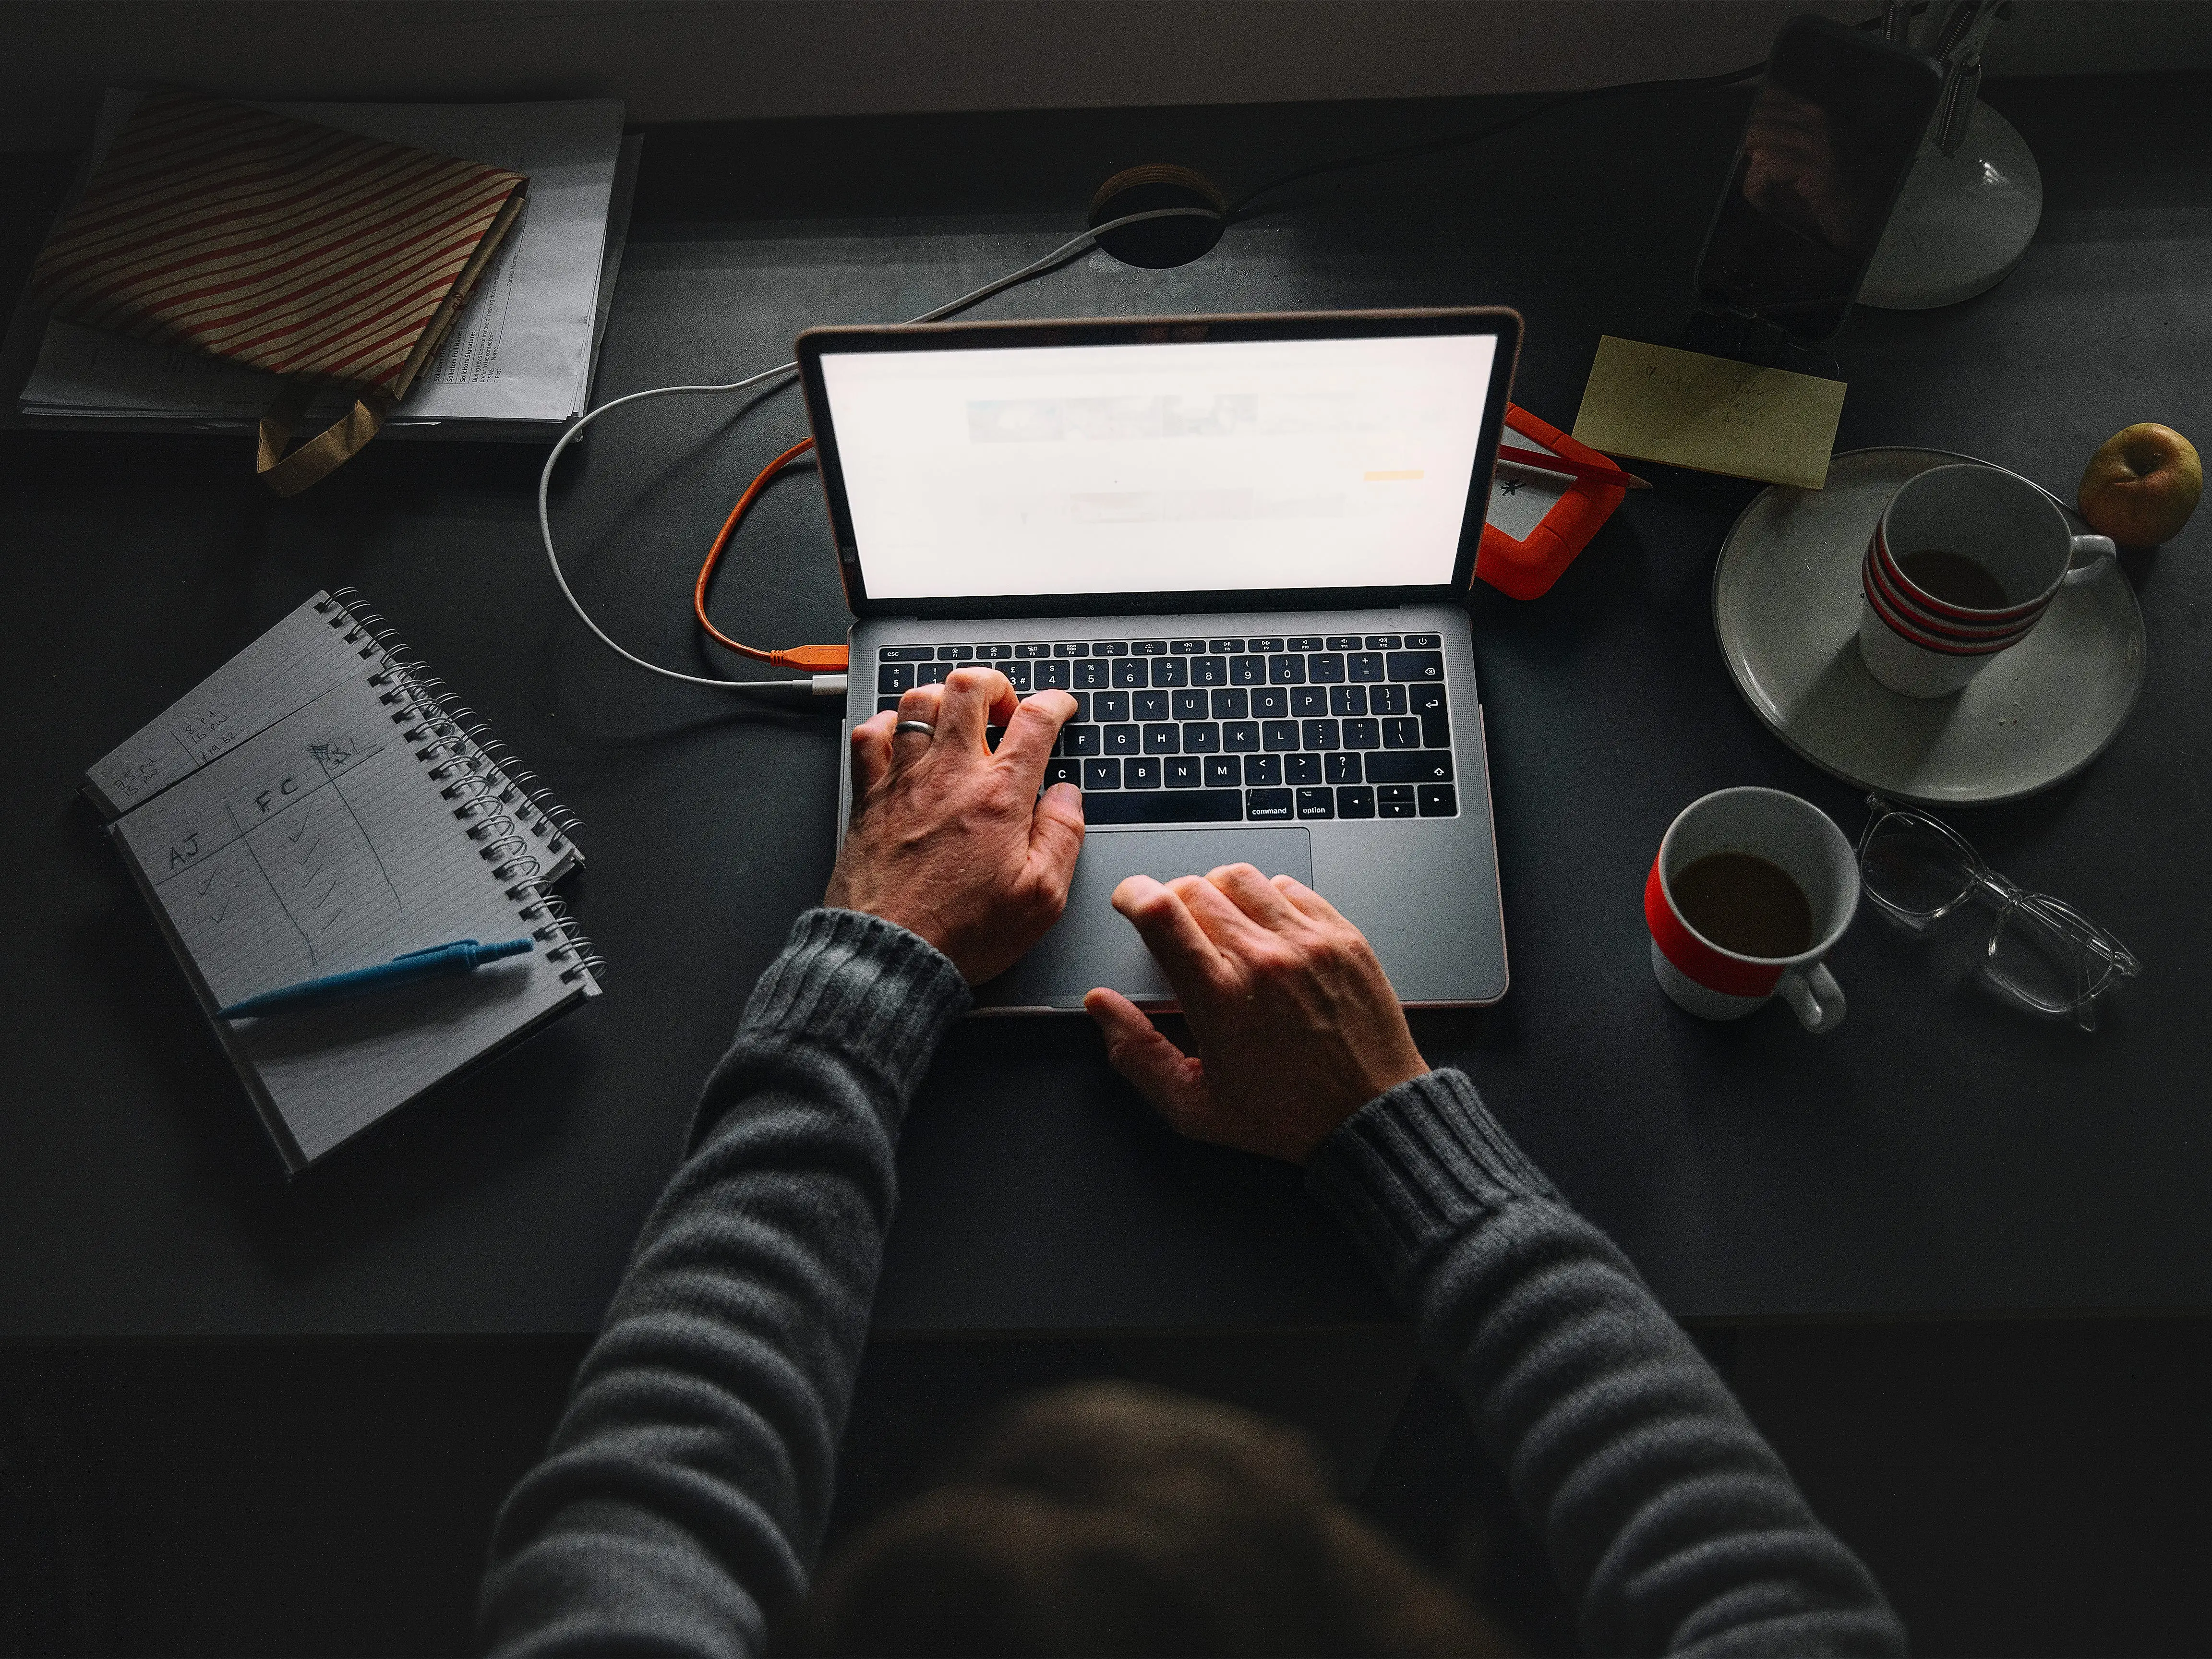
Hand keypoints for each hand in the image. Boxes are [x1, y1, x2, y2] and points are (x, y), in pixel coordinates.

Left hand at [827, 669, 1081, 984]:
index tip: (1059, 708)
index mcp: (998, 796)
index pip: (1034, 720)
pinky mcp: (867, 797)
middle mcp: (948, 775)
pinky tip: (901, 740)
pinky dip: (887, 725)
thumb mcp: (1041, 899)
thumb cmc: (962, 934)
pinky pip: (869, 734)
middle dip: (995, 685)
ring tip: (957, 721)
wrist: (888, 957)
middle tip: (1005, 709)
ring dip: (944, 700)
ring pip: (918, 701)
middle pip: (969, 688)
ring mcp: (902, 780)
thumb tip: (1066, 796)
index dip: (1054, 703)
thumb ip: (1063, 837)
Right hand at [1084, 864, 1427, 1164]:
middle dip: (1172, 899)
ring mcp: (1308, 943)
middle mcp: (1264, 959)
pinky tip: (1267, 930)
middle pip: (1195, 886)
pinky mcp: (1343, 937)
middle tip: (1175, 926)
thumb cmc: (1285, 1117)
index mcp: (1220, 996)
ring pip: (1242, 877)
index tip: (1130, 901)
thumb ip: (1137, 1054)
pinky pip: (1291, 888)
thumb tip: (1103, 1006)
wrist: (1370, 1117)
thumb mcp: (1194, 1107)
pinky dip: (1268, 898)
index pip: (1161, 911)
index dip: (1134, 895)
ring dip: (1219, 892)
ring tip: (1220, 923)